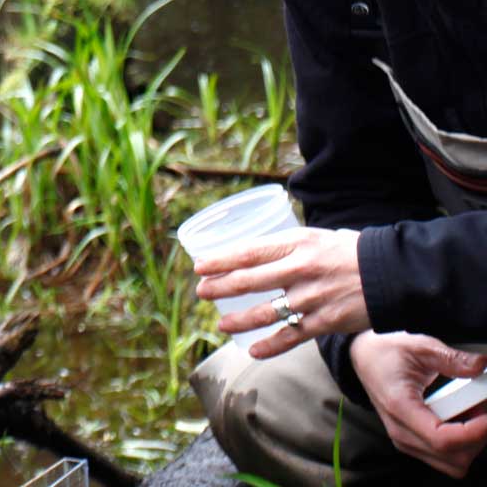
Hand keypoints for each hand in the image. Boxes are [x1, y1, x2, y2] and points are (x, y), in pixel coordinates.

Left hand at [194, 226, 368, 355]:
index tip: (199, 266)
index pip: (248, 252)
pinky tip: (254, 351)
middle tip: (201, 292)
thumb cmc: (347, 251)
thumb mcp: (312, 237)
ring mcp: (311, 298)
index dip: (221, 260)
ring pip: (267, 312)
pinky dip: (271, 346)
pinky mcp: (325, 321)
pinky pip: (292, 336)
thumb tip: (253, 253)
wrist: (389, 272)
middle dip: (221, 287)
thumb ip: (284, 247)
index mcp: (294, 244)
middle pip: (250, 280)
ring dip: (240, 319)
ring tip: (221, 323)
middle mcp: (299, 270)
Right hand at [350, 331, 486, 476]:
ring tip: (476, 412)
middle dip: (478, 438)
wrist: (360, 357)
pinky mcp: (412, 443)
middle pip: (453, 458)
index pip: (443, 439)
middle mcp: (401, 432)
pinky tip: (464, 418)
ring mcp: (405, 441)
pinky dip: (462, 444)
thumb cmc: (384, 350)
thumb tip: (480, 366)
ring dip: (472, 443)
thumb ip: (450, 358)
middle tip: (484, 408)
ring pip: (453, 464)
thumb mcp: (417, 346)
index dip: (474, 432)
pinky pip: (446, 458)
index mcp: (400, 407)